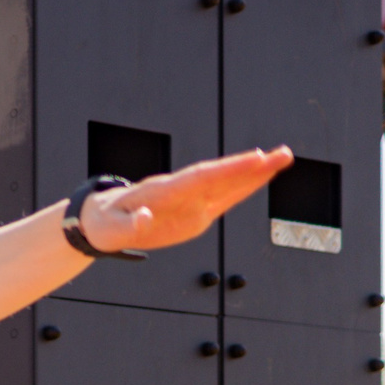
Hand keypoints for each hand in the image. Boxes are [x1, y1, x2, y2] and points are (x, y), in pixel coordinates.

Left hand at [83, 146, 292, 252]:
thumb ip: (130, 225)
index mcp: (163, 191)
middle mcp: (181, 190)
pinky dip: (244, 188)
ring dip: (254, 173)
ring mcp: (189, 200)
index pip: (202, 177)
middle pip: (221, 175)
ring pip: (226, 184)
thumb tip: (147, 219)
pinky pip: (223, 198)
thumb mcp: (110, 230)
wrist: (100, 219)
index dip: (229, 169)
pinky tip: (263, 178)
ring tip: (283, 159)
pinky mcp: (194, 212)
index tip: (256, 160)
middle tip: (284, 154)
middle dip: (251, 166)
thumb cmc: (105, 223)